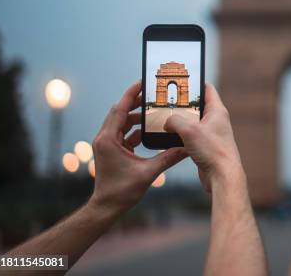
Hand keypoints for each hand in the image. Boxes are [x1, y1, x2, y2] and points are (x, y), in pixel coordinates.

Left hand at [89, 80, 186, 214]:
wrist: (106, 207)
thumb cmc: (122, 191)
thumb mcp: (148, 173)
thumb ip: (168, 158)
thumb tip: (187, 148)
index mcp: (109, 140)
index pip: (120, 109)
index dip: (131, 94)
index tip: (142, 82)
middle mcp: (104, 138)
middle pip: (120, 112)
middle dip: (136, 103)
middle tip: (152, 96)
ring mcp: (106, 144)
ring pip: (122, 123)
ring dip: (137, 117)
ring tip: (153, 113)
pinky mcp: (110, 150)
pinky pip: (123, 133)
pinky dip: (135, 130)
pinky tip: (149, 132)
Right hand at [164, 84, 243, 192]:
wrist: (222, 176)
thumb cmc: (212, 151)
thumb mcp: (189, 130)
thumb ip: (175, 120)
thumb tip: (167, 122)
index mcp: (217, 110)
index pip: (206, 89)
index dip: (194, 83)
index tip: (180, 81)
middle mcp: (216, 120)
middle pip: (197, 105)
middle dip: (182, 104)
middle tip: (167, 101)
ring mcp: (211, 133)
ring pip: (193, 122)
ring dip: (180, 121)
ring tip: (165, 118)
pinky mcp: (206, 146)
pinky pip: (192, 136)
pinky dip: (181, 135)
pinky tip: (170, 137)